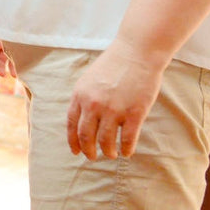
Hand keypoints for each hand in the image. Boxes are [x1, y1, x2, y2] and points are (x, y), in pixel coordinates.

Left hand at [66, 44, 166, 159]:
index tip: (76, 151)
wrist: (137, 51)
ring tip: (111, 154)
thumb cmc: (114, 64)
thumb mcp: (89, 79)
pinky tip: (127, 152)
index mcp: (80, 95)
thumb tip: (81, 120)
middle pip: (86, 137)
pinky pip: (127, 139)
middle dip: (88, 151)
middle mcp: (94, 104)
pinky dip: (126, 149)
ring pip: (106, 142)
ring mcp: (114, 109)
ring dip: (108, 152)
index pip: (71, 125)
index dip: (73, 141)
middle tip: (92, 157)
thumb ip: (84, 98)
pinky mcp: (134, 113)